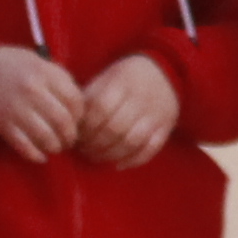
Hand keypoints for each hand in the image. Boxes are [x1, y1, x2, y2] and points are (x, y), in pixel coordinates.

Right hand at [0, 44, 84, 162]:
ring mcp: (17, 109)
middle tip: (70, 139)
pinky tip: (42, 156)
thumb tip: (79, 107)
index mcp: (45, 73)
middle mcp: (33, 91)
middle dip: (71, 135)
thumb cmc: (14, 66)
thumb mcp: (40, 63)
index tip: (79, 120)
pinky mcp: (4, 124)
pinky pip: (25, 146)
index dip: (81, 114)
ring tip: (57, 147)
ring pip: (46, 136)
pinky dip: (36, 155)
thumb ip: (60, 80)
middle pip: (63, 120)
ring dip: (56, 146)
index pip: (74, 99)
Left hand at [74, 51, 182, 168]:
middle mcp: (140, 99)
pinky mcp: (166, 126)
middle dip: (96, 144)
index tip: (77, 135)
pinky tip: (119, 164)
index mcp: (122, 83)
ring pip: (133, 141)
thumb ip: (89, 99)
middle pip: (116, 128)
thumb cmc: (125, 79)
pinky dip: (134, 160)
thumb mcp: (106, 78)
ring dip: (111, 154)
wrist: (164, 72)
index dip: (87, 126)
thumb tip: (71, 125)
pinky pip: (151, 148)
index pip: (101, 108)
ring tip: (98, 157)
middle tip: (85, 150)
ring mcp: (155, 114)